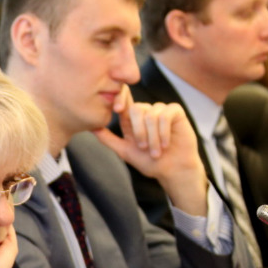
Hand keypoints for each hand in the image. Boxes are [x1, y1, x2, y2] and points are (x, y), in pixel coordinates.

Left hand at [93, 85, 206, 214]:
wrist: (172, 170)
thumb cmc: (149, 162)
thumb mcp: (124, 151)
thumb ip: (108, 139)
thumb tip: (91, 128)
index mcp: (131, 119)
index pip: (123, 101)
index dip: (119, 98)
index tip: (117, 108)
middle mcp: (145, 112)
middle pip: (136, 109)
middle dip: (139, 131)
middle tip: (144, 148)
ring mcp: (161, 110)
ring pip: (151, 115)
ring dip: (153, 137)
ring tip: (156, 151)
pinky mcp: (175, 112)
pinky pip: (165, 115)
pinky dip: (164, 131)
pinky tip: (165, 144)